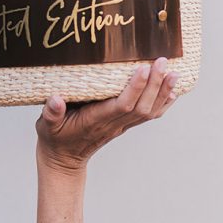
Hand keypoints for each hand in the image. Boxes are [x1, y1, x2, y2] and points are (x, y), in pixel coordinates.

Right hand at [34, 57, 179, 175]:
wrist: (63, 160)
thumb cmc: (54, 139)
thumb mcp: (46, 126)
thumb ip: (51, 113)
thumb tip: (56, 100)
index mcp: (96, 121)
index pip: (121, 105)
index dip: (135, 88)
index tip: (143, 68)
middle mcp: (113, 124)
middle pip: (141, 106)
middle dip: (154, 85)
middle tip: (163, 62)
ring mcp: (120, 126)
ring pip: (148, 111)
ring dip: (163, 93)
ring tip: (175, 74)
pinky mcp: (123, 125)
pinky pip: (148, 116)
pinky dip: (163, 104)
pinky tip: (172, 92)